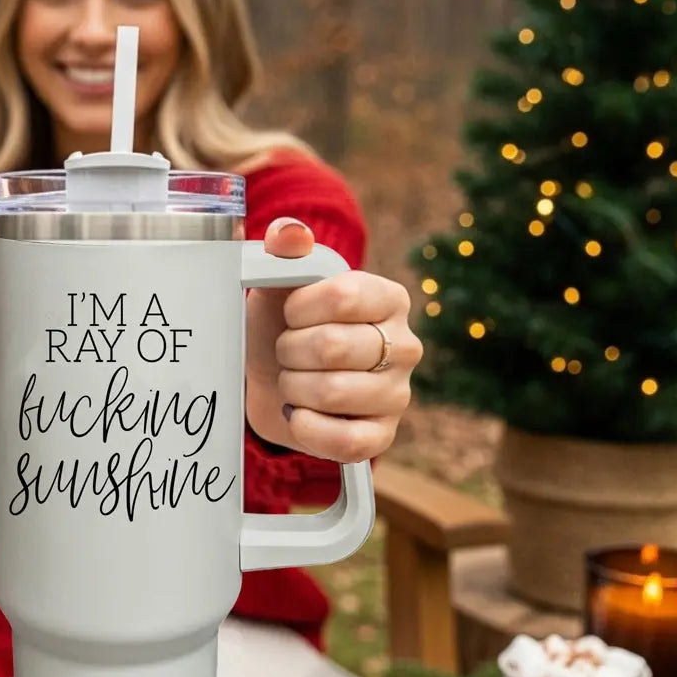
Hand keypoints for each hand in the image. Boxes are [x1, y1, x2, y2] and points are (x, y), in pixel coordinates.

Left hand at [245, 217, 421, 462]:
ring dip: (292, 388)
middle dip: (289, 351)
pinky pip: (344, 441)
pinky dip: (307, 428)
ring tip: (292, 380)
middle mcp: (405, 345)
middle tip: (285, 352)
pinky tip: (297, 414)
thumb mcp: (279, 281)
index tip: (288, 314)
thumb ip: (284, 248)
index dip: (299, 308)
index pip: (344, 296)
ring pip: (332, 393)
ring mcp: (398, 395)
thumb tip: (288, 235)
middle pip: (333, 347)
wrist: (271, 381)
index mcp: (389, 298)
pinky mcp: (382, 436)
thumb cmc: (281, 325)